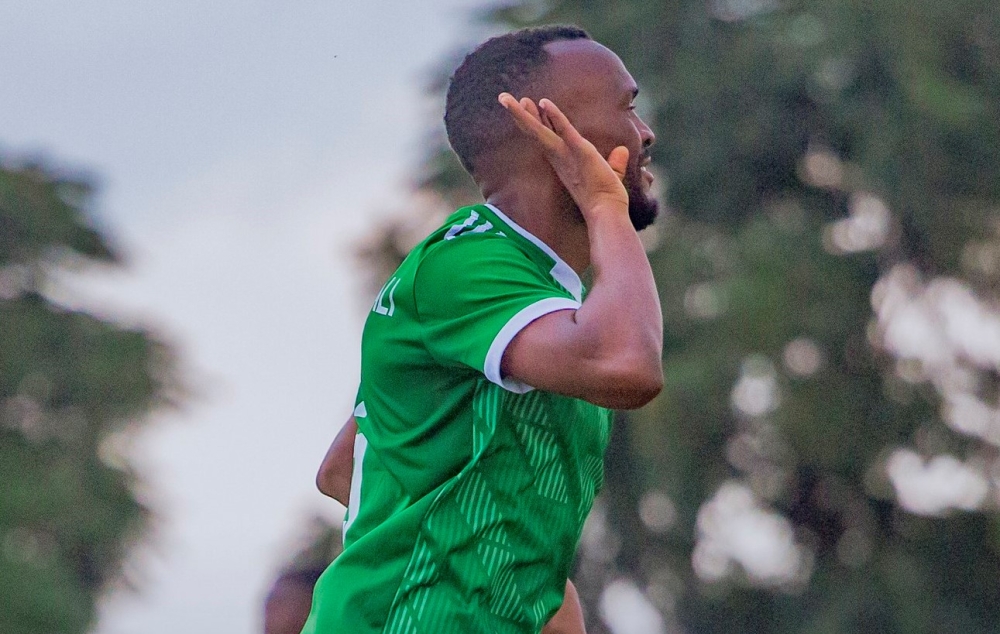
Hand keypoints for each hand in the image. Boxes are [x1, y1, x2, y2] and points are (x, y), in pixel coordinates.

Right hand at [498, 92, 628, 219]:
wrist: (606, 212)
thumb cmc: (606, 198)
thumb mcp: (611, 174)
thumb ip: (615, 162)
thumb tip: (622, 151)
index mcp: (563, 160)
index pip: (545, 136)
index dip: (535, 121)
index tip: (526, 106)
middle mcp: (559, 157)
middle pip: (536, 132)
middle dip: (520, 115)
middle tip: (505, 99)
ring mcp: (566, 154)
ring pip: (540, 131)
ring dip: (524, 114)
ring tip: (506, 99)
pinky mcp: (580, 151)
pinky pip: (565, 130)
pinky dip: (555, 116)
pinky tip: (543, 102)